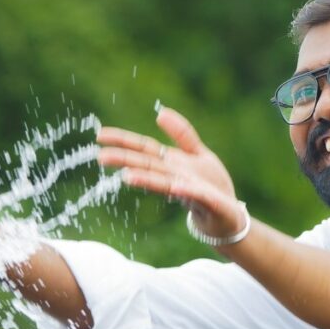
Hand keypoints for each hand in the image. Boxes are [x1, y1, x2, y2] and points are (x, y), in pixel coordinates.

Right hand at [93, 106, 246, 242]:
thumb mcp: (198, 153)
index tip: (100, 135)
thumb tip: (160, 112)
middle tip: (101, 157)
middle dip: (125, 161)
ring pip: (164, 183)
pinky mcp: (208, 201)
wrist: (230, 216)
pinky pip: (196, 195)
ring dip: (146, 180)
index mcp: (172, 164)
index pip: (144, 149)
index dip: (123, 140)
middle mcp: (175, 176)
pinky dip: (186, 190)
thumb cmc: (212, 186)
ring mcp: (189, 190)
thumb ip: (182, 134)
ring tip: (126, 177)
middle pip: (148, 165)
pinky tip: (177, 186)